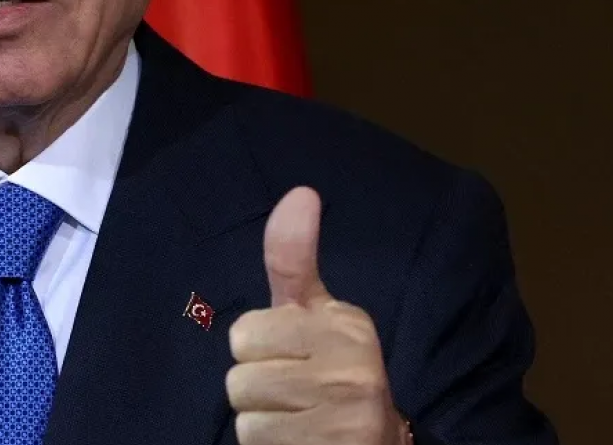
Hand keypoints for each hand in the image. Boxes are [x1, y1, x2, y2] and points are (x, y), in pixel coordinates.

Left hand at [226, 187, 408, 444]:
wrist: (374, 444)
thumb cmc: (332, 372)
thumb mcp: (316, 313)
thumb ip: (294, 259)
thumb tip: (301, 192)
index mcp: (345, 325)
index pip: (244, 332)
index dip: (258, 348)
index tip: (293, 355)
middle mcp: (353, 368)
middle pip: (239, 375)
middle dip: (256, 386)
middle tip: (293, 393)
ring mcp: (345, 417)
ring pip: (246, 413)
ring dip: (262, 421)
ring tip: (298, 418)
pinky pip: (256, 444)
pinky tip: (300, 442)